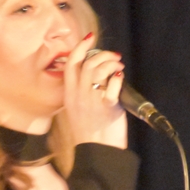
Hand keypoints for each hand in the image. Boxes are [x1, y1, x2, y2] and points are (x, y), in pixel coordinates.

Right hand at [64, 33, 126, 147]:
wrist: (97, 151)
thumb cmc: (90, 131)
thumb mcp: (78, 108)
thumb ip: (83, 91)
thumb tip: (97, 72)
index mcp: (69, 94)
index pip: (71, 63)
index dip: (80, 47)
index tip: (90, 38)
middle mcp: (78, 95)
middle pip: (88, 64)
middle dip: (103, 55)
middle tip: (114, 58)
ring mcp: (91, 101)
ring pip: (98, 70)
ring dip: (111, 64)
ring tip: (119, 67)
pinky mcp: (107, 107)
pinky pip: (111, 85)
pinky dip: (117, 78)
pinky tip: (120, 77)